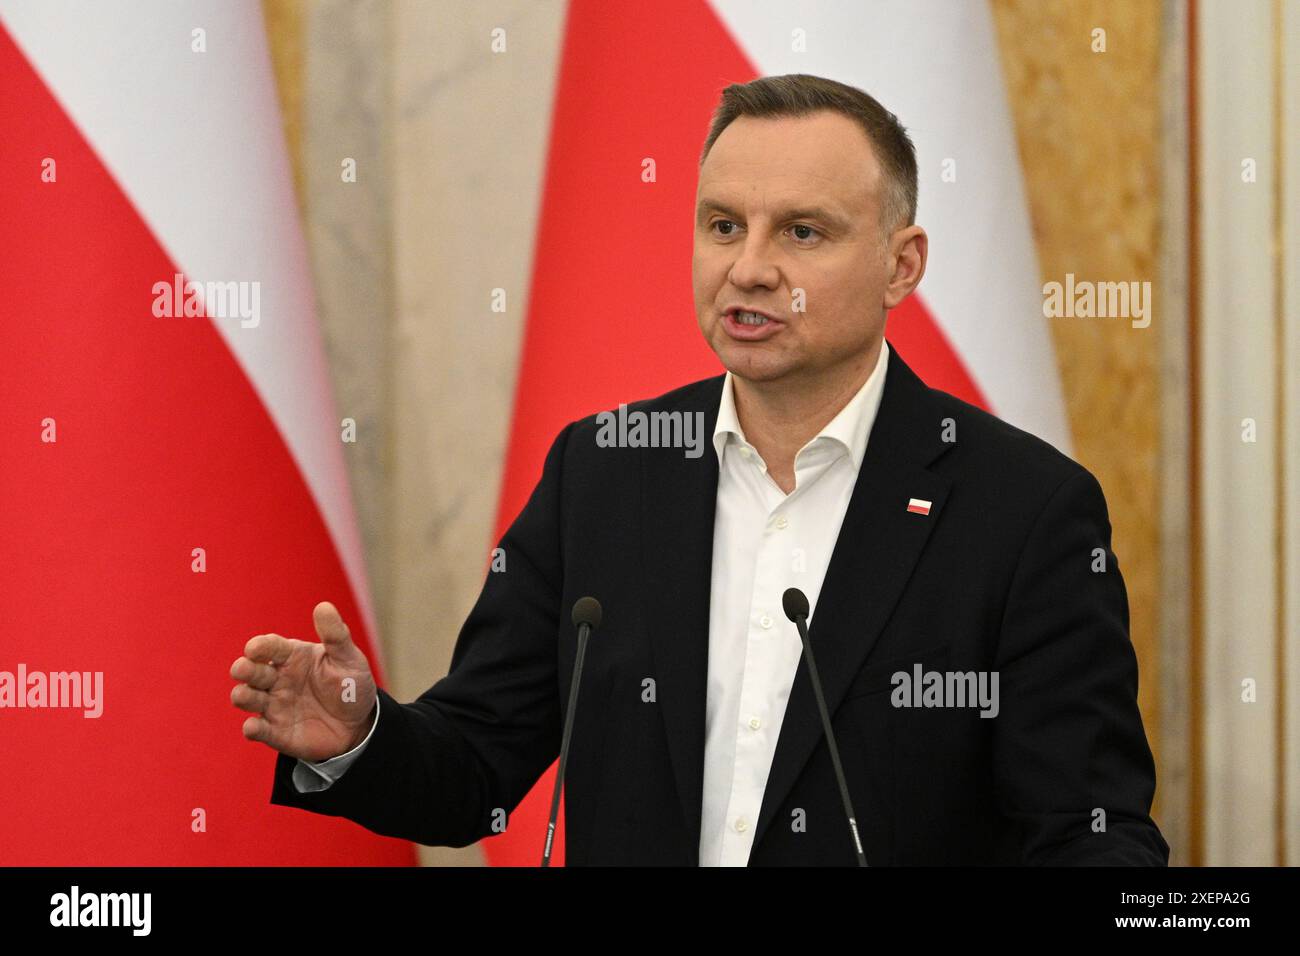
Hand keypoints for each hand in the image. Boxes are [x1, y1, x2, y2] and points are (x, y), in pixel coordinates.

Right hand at [231, 601, 377, 762]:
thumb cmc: (350, 685)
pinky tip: (252, 727)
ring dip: (243, 696)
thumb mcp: (348, 658)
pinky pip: (259, 729)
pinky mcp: (276, 731)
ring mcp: (274, 705)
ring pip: (248, 697)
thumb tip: (324, 606)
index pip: (270, 647)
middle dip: (244, 669)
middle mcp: (277, 679)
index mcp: (292, 656)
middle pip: (252, 671)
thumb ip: (335, 635)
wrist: (358, 724)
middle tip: (242, 669)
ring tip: (242, 695)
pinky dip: (252, 728)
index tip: (254, 648)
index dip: (261, 647)